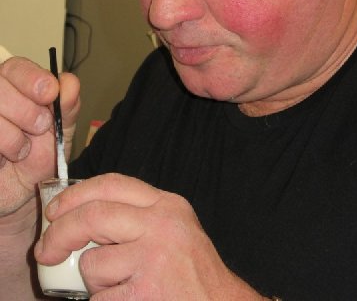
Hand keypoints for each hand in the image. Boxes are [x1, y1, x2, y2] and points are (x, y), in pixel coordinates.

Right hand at [0, 56, 79, 215]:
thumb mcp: (60, 132)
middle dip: (25, 110)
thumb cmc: (38, 157)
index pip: (16, 67)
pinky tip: (3, 160)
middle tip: (40, 127)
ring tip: (21, 150)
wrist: (21, 195)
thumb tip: (70, 82)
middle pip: (0, 86)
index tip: (50, 93)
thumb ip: (67, 107)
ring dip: (11, 136)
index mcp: (14, 84)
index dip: (32, 78)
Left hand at [35, 173, 264, 299]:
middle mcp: (162, 225)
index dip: (76, 194)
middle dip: (60, 233)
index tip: (55, 210)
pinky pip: (100, 298)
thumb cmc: (192, 273)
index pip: (112, 184)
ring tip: (118, 287)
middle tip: (46, 251)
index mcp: (167, 205)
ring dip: (93, 282)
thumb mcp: (174, 228)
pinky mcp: (144, 293)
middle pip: (93, 215)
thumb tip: (82, 214)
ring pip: (93, 263)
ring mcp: (154, 258)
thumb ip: (138, 216)